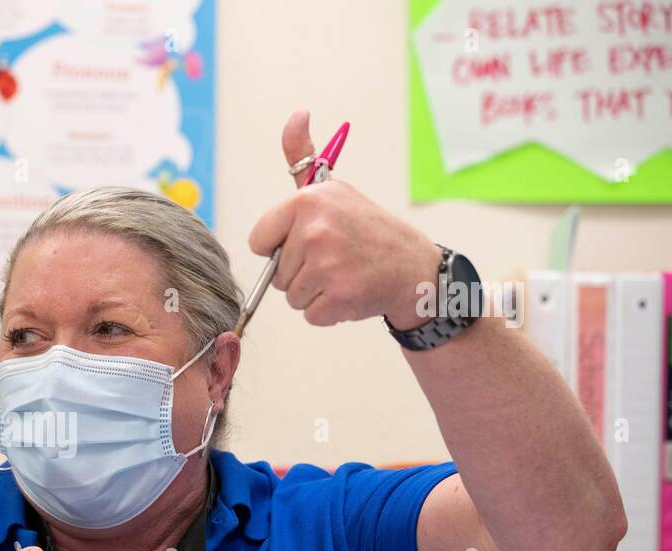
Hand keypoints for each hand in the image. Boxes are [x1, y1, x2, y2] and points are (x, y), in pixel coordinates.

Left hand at [249, 110, 441, 329]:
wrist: (412, 266)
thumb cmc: (365, 228)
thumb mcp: (332, 188)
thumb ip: (303, 157)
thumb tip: (297, 114)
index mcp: (306, 201)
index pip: (259, 241)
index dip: (278, 246)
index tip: (306, 239)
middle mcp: (315, 230)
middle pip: (275, 273)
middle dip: (300, 272)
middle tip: (334, 257)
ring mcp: (327, 265)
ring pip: (291, 296)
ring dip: (314, 292)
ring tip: (343, 272)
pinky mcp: (338, 296)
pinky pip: (310, 315)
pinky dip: (328, 311)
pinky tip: (350, 290)